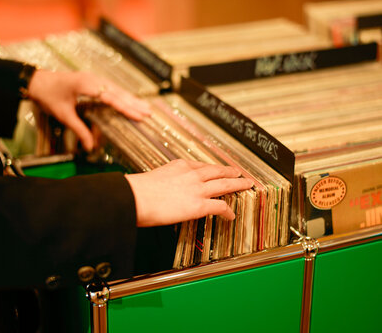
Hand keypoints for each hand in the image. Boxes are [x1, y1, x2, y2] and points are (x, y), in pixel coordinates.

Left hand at [27, 70, 151, 150]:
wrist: (38, 81)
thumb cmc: (49, 96)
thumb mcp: (63, 115)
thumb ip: (79, 130)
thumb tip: (90, 147)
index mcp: (85, 85)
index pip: (110, 97)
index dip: (125, 107)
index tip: (138, 115)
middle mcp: (92, 79)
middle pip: (117, 92)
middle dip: (133, 103)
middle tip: (149, 113)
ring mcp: (93, 78)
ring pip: (116, 89)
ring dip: (130, 98)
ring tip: (146, 108)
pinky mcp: (92, 80)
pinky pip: (110, 88)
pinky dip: (122, 95)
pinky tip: (131, 101)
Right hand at [125, 160, 253, 226]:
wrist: (135, 197)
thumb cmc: (136, 191)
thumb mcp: (151, 179)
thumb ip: (161, 183)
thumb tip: (157, 192)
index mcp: (178, 166)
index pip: (199, 166)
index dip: (210, 169)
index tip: (214, 170)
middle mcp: (190, 174)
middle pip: (216, 171)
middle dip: (229, 172)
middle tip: (238, 172)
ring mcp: (197, 189)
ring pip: (225, 184)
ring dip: (237, 184)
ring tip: (246, 185)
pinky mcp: (199, 205)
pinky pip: (220, 206)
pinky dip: (228, 211)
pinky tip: (231, 215)